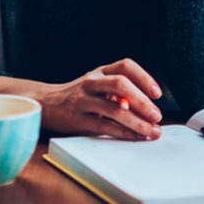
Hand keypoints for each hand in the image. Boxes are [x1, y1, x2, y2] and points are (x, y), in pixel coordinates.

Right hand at [26, 58, 163, 139]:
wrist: (47, 104)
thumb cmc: (79, 96)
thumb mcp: (97, 85)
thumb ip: (119, 92)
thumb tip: (147, 106)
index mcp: (100, 71)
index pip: (125, 66)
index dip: (144, 78)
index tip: (157, 93)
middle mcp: (91, 82)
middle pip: (120, 84)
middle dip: (142, 101)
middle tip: (156, 115)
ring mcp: (82, 100)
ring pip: (113, 109)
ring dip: (137, 122)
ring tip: (152, 131)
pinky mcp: (76, 119)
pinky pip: (104, 126)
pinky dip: (123, 133)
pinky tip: (135, 137)